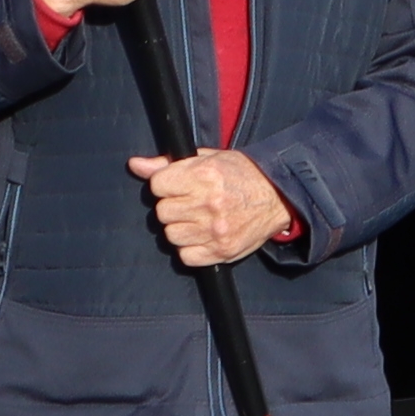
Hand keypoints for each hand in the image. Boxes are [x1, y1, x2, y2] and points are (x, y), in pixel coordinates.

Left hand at [130, 146, 295, 267]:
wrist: (279, 196)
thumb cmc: (242, 174)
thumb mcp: (207, 159)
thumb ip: (169, 163)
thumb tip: (135, 165)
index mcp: (203, 176)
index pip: (157, 185)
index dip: (166, 185)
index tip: (178, 186)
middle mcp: (208, 204)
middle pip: (163, 212)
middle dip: (173, 207)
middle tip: (190, 203)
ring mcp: (215, 230)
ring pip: (171, 235)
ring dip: (181, 228)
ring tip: (198, 219)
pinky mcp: (222, 251)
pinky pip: (186, 256)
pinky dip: (191, 248)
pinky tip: (203, 236)